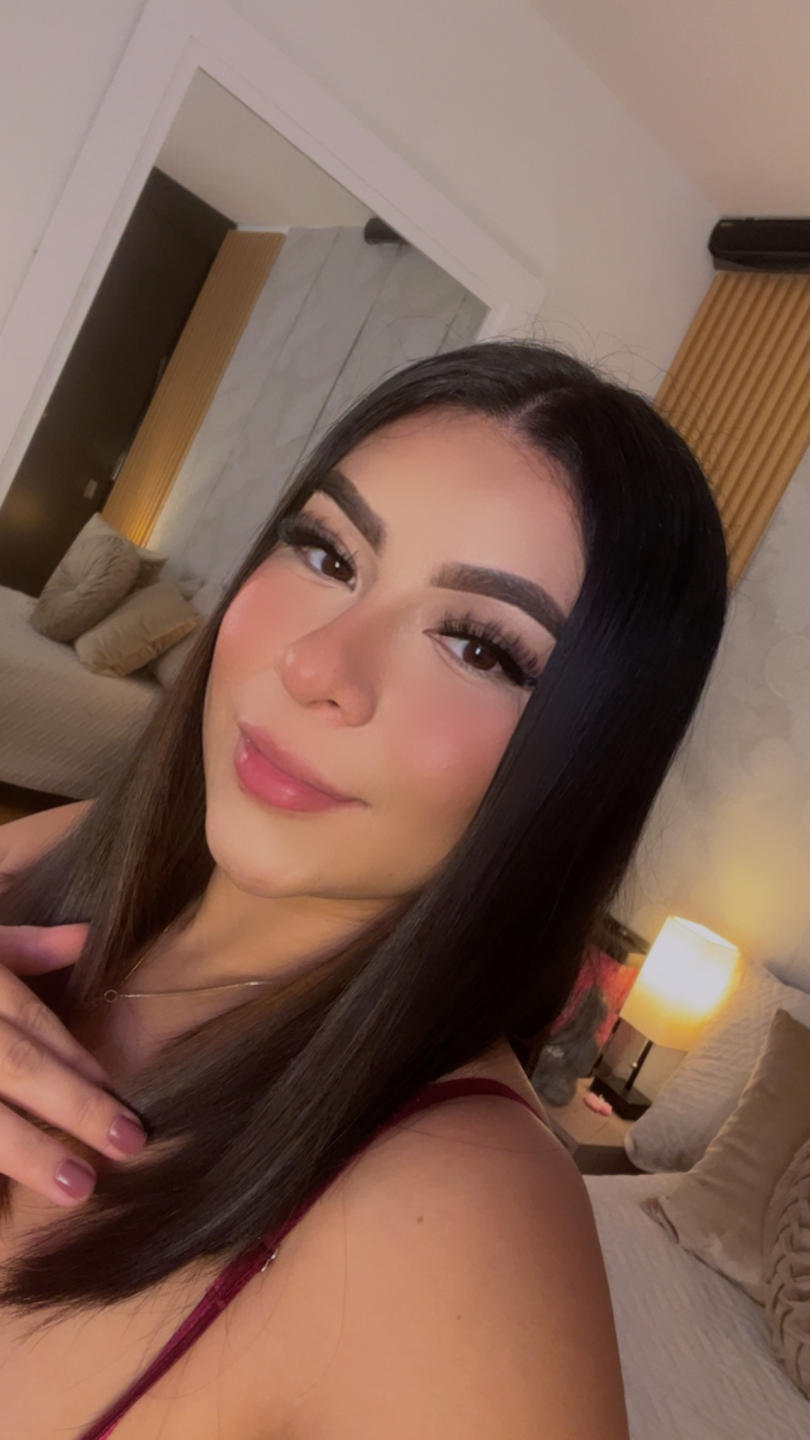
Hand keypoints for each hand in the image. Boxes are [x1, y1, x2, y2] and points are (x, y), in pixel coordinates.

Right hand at [0, 922, 146, 1206]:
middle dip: (72, 1107)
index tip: (121, 1100)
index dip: (77, 1063)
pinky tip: (4, 1206)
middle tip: (127, 1146)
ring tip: (75, 1185)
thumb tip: (86, 938)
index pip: (28, 1024)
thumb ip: (19, 947)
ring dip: (23, 1151)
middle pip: (12, 1065)